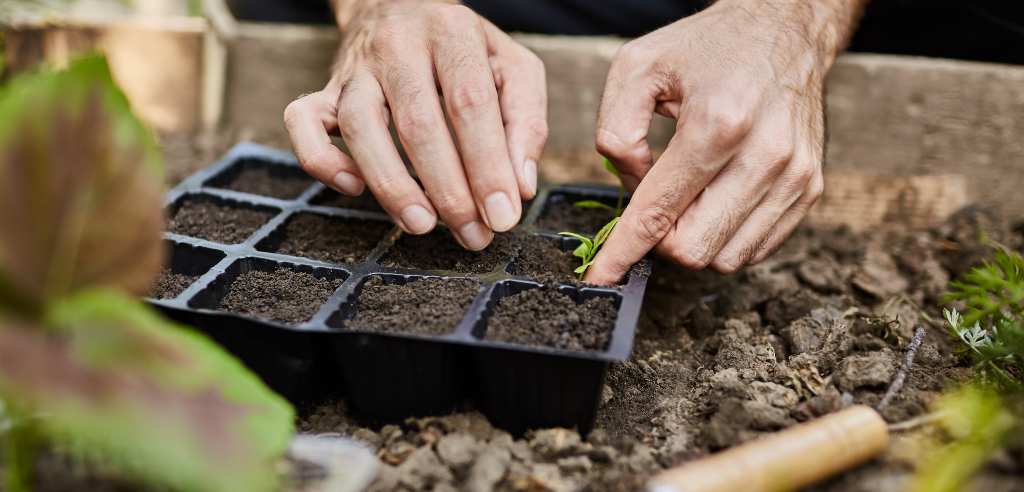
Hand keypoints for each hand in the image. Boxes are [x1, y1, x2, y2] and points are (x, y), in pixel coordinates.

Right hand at [284, 1, 546, 249]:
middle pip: (418, 122)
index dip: (487, 165)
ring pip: (359, 126)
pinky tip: (354, 188)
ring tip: (422, 225)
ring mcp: (356, 69)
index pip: (470, 103)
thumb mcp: (512, 68)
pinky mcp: (324, 90)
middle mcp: (399, 46)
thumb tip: (519, 188)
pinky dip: (322, 160)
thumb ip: (525, 122)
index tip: (503, 215)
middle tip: (473, 234)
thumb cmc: (465, 50)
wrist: (400, 6)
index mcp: (452, 34)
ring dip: (391, 185)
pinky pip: (302, 122)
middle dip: (448, 189)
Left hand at [584, 0, 863, 283]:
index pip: (660, 211)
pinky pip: (756, 248)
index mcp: (718, 123)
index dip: (623, 251)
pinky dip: (725, 236)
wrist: (785, 28)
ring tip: (688, 195)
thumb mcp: (637, 67)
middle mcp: (765, 155)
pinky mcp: (811, 188)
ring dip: (694, 239)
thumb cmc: (707, 48)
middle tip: (653, 205)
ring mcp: (794, 176)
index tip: (601, 276)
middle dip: (660, 240)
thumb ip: (615, 130)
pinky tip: (715, 200)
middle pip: (693, 248)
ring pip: (725, 258)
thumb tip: (630, 186)